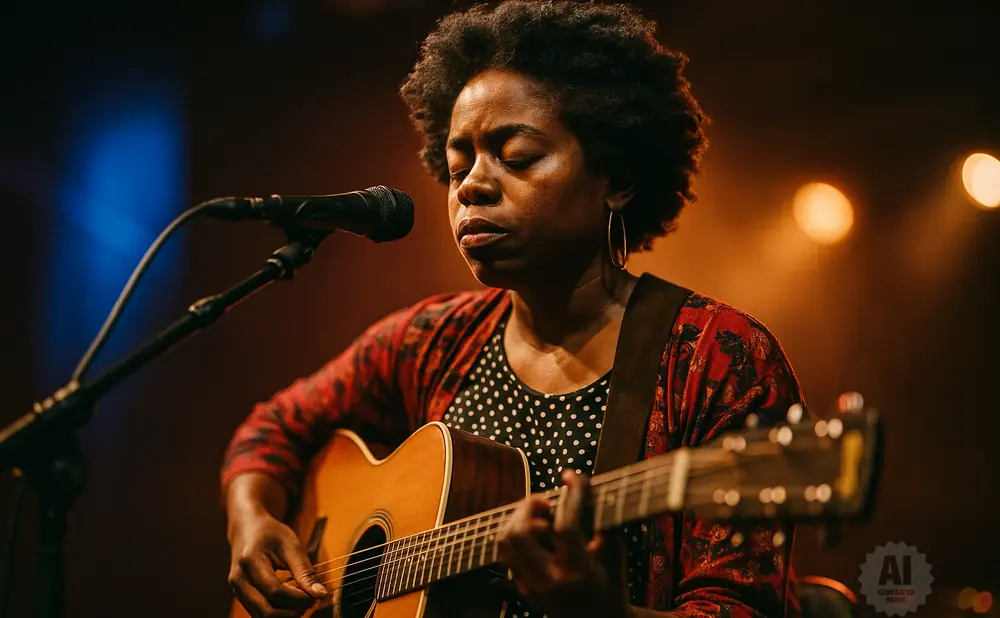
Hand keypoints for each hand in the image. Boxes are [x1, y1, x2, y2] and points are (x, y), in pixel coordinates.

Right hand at [227, 511, 327, 617]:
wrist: (247, 529)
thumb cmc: (271, 534)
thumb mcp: (291, 545)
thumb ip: (304, 571)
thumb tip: (321, 594)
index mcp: (250, 562)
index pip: (275, 591)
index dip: (298, 598)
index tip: (316, 595)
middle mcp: (238, 580)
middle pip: (266, 611)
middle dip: (293, 612)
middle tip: (311, 602)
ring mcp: (236, 591)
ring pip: (261, 617)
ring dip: (285, 615)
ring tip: (303, 603)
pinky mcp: (240, 597)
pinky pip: (259, 614)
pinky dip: (277, 613)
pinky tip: (291, 604)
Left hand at [497, 470, 630, 617]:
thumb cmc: (613, 591)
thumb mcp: (617, 559)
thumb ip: (605, 526)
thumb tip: (589, 493)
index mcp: (578, 573)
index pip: (566, 526)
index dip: (569, 496)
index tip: (571, 478)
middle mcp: (549, 582)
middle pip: (519, 534)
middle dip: (527, 508)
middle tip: (545, 501)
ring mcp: (532, 588)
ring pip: (506, 543)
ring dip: (517, 520)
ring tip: (538, 515)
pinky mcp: (524, 590)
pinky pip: (507, 555)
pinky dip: (516, 536)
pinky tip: (534, 532)